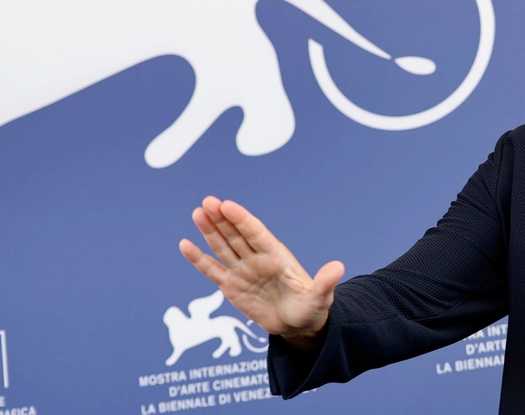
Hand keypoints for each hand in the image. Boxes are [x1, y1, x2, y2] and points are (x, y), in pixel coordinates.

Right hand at [179, 196, 343, 348]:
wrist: (297, 324)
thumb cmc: (311, 307)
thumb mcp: (319, 296)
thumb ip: (324, 282)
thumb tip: (339, 267)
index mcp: (277, 255)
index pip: (256, 233)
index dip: (242, 219)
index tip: (227, 205)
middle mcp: (257, 258)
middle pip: (236, 234)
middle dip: (222, 218)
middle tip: (207, 201)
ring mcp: (243, 271)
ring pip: (223, 246)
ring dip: (210, 230)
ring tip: (197, 212)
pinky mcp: (232, 287)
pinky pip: (213, 270)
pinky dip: (199, 259)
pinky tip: (185, 244)